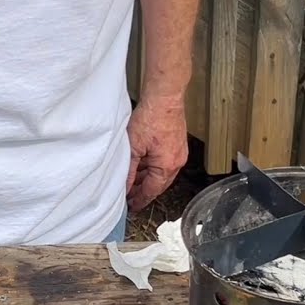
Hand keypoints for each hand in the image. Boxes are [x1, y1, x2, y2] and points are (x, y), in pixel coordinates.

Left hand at [126, 94, 188, 211]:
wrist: (165, 97)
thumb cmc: (152, 117)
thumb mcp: (133, 147)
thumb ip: (129, 170)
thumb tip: (125, 186)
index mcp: (167, 166)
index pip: (152, 191)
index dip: (140, 200)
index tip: (132, 207)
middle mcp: (176, 162)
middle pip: (159, 185)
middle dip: (144, 191)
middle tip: (130, 197)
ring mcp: (179, 153)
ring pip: (161, 174)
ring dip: (148, 178)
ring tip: (133, 182)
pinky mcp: (177, 144)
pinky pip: (165, 163)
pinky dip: (153, 167)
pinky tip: (142, 166)